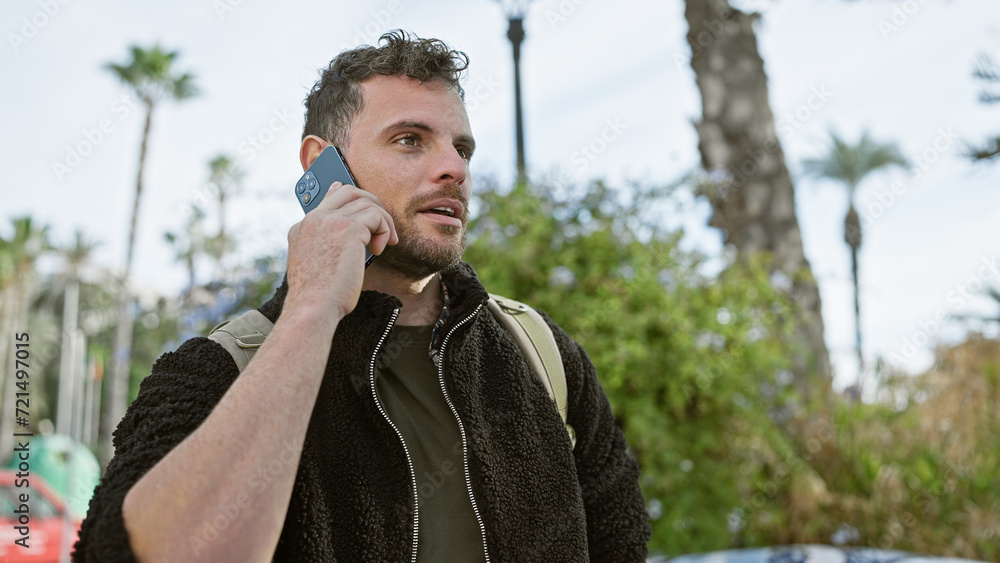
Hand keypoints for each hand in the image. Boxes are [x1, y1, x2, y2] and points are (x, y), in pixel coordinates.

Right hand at [284, 182, 397, 319]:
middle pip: (349, 192)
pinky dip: (384, 230)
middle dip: (372, 204)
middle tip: (383, 226)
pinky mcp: (348, 228)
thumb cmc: (318, 296)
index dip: (350, 197)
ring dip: (383, 222)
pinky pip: (376, 216)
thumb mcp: (315, 266)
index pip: (329, 198)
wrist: (313, 307)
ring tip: (384, 244)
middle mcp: (314, 219)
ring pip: (367, 203)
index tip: (365, 203)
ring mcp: (329, 221)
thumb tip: (351, 239)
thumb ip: (326, 246)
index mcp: (302, 228)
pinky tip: (379, 250)